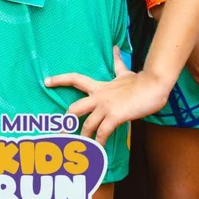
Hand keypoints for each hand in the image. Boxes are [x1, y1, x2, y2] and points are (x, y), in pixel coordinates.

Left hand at [46, 47, 167, 144]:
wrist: (153, 85)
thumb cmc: (140, 81)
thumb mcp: (125, 72)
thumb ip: (117, 63)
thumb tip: (115, 48)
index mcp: (99, 86)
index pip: (75, 79)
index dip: (60, 79)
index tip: (46, 81)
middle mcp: (99, 97)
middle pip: (75, 108)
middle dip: (66, 121)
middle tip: (60, 133)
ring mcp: (106, 106)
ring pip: (87, 124)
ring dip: (83, 138)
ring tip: (81, 149)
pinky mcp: (115, 116)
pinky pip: (103, 132)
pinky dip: (99, 142)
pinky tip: (99, 150)